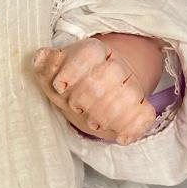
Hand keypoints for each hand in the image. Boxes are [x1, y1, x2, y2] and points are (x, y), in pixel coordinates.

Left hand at [30, 36, 155, 144]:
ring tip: (92, 121)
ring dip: (103, 115)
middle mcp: (115, 65)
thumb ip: (45, 64)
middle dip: (83, 99)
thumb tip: (42, 58)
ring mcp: (130, 85)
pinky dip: (132, 128)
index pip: (88, 54)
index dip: (72, 71)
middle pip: (102, 79)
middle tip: (75, 107)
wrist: (99, 91)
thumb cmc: (70, 84)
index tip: (59, 87)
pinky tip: (119, 136)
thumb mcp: (52, 72)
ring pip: (125, 97)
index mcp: (92, 51)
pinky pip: (144, 115)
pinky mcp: (141, 106)